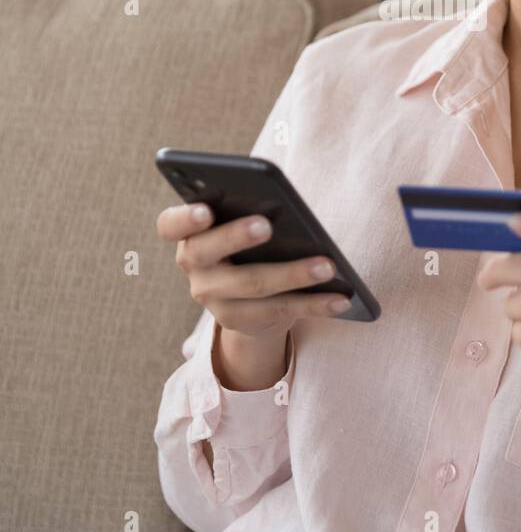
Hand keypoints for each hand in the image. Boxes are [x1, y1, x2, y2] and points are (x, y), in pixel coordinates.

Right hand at [156, 203, 351, 338]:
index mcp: (190, 233)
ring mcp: (213, 298)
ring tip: (328, 266)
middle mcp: (194, 266)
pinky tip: (341, 299)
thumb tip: (286, 209)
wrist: (249, 300)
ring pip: (251, 284)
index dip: (184, 218)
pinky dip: (315, 304)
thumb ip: (251, 212)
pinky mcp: (240, 322)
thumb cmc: (250, 244)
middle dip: (236, 236)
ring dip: (293, 274)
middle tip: (266, 225)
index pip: (169, 224)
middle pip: (207, 251)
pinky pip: (280, 311)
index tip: (205, 210)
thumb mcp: (244, 225)